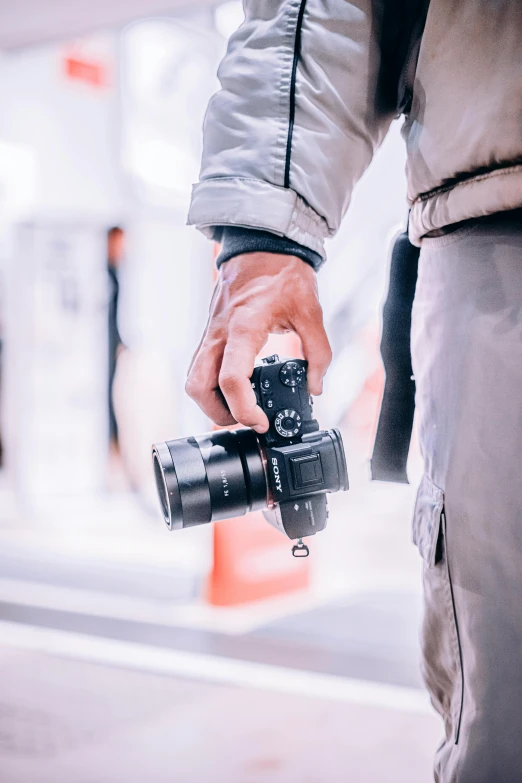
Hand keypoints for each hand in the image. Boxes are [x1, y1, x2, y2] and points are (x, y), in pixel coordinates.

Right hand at [186, 253, 331, 432]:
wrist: (262, 244)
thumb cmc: (284, 274)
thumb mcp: (311, 313)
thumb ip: (318, 353)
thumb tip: (315, 386)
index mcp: (244, 327)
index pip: (231, 379)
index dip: (243, 409)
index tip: (260, 421)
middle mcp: (220, 333)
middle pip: (197, 386)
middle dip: (218, 412)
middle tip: (246, 418)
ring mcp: (211, 334)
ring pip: (194, 379)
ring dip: (211, 400)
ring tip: (241, 406)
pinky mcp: (211, 334)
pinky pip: (201, 366)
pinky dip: (212, 384)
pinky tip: (237, 387)